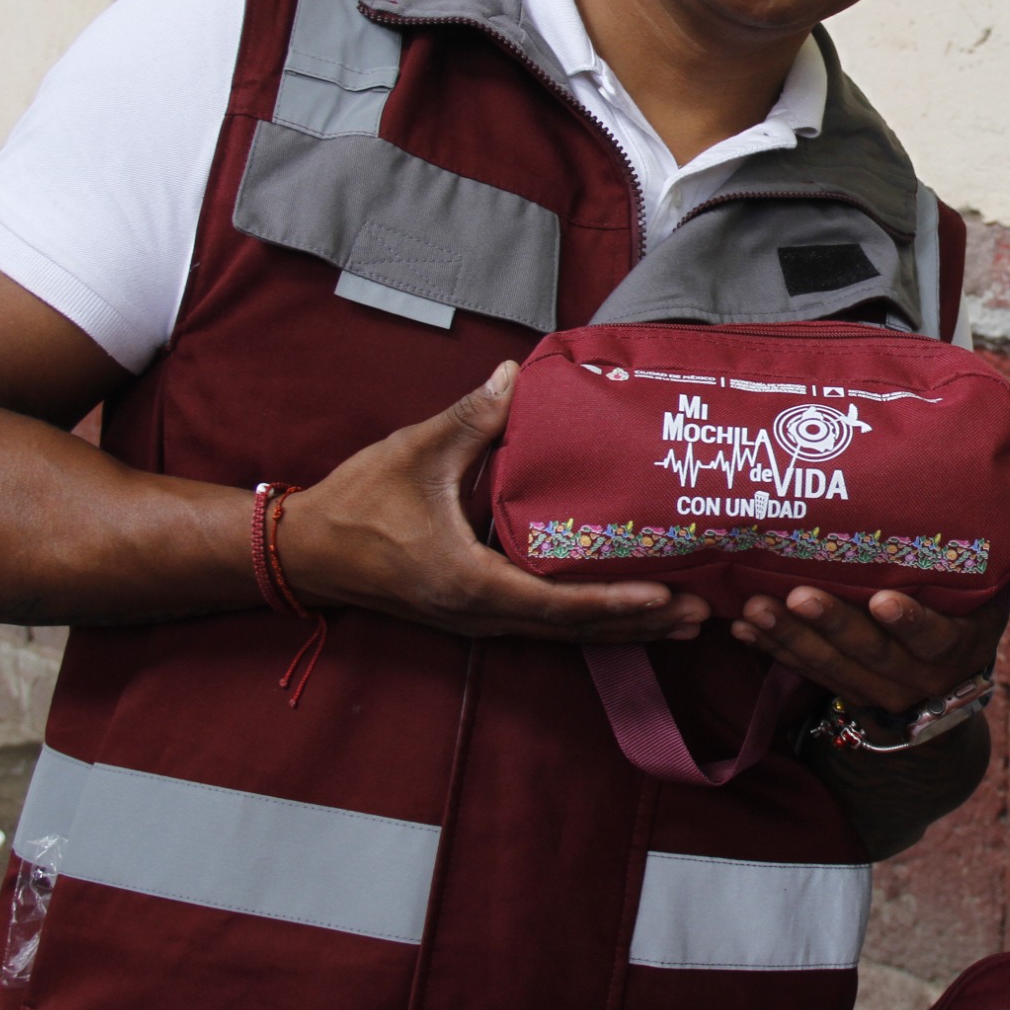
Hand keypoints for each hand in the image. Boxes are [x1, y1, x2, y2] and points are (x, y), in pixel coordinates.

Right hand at [277, 361, 709, 642]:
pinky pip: (545, 623)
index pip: (557, 602)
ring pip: (564, 632)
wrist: (307, 551)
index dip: (613, 601)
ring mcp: (479, 619)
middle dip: (639, 621)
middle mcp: (482, 613)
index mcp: (471, 582)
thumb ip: (470, 419)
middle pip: (574, 628)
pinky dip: (590, 619)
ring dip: (623, 627)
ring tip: (683, 619)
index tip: (664, 595)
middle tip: (702, 611)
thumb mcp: (415, 452)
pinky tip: (626, 610)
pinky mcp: (476, 612)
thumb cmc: (358, 502)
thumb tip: (515, 377)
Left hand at [731, 586, 1006, 711]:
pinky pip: (809, 673)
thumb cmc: (963, 610)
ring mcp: (881, 691)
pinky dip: (777, 649)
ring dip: (790, 637)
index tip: (882, 600)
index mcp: (957, 645)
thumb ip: (959, 564)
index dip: (911, 622)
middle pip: (872, 653)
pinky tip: (745, 630)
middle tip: (797, 595)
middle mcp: (920, 676)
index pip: (936, 637)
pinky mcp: (848, 694)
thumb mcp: (978, 593)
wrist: (949, 679)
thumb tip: (942, 490)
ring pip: (832, 667)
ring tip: (754, 609)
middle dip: (832, 624)